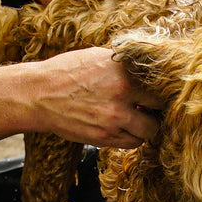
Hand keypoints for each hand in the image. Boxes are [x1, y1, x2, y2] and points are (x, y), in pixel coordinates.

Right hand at [26, 47, 165, 148]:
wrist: (39, 94)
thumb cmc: (67, 72)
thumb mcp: (98, 58)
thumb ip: (125, 67)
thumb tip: (148, 72)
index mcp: (123, 74)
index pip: (160, 88)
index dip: (162, 92)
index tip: (160, 94)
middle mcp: (122, 97)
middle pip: (159, 113)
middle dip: (157, 113)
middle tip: (151, 110)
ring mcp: (113, 120)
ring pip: (147, 133)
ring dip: (145, 128)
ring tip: (136, 119)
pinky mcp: (103, 138)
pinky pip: (130, 144)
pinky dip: (131, 137)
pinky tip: (122, 127)